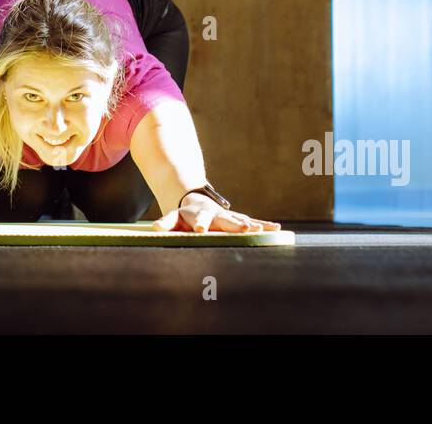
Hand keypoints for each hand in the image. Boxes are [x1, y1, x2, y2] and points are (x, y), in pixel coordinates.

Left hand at [152, 193, 281, 233]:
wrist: (196, 202)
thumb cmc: (184, 215)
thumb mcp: (172, 217)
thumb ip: (166, 223)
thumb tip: (155, 228)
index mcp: (199, 215)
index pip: (199, 219)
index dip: (200, 224)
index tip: (201, 230)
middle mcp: (216, 214)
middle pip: (225, 219)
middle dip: (234, 223)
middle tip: (244, 228)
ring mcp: (228, 216)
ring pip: (241, 220)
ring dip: (251, 225)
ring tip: (260, 229)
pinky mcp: (238, 220)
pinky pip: (253, 223)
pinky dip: (264, 226)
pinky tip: (277, 229)